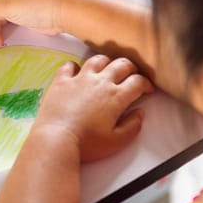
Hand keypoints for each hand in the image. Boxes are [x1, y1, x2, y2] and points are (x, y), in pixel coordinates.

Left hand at [35, 55, 153, 161]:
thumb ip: (132, 126)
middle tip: (131, 76)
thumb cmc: (87, 143)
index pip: (137, 82)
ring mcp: (79, 79)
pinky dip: (75, 66)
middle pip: (121, 64)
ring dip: (106, 62)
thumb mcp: (116, 141)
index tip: (147, 90)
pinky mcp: (61, 81)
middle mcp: (100, 82)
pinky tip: (77, 72)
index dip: (146, 84)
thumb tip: (140, 113)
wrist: (56, 139)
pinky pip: (70, 65)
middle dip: (131, 68)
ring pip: (98, 60)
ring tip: (107, 70)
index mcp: (115, 97)